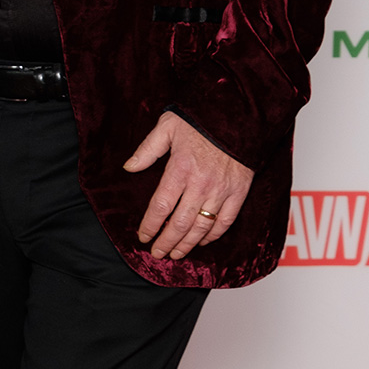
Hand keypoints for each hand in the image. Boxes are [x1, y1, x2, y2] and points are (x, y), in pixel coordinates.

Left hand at [124, 111, 253, 260]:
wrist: (239, 113)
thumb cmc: (201, 119)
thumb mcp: (168, 126)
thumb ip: (147, 149)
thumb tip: (129, 167)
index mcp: (180, 168)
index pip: (161, 206)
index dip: (150, 225)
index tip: (143, 236)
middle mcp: (201, 183)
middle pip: (179, 223)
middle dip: (166, 242)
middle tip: (157, 253)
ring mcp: (221, 190)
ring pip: (201, 227)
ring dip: (186, 244)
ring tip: (175, 254)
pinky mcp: (239, 192)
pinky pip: (225, 222)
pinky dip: (213, 236)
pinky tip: (202, 242)